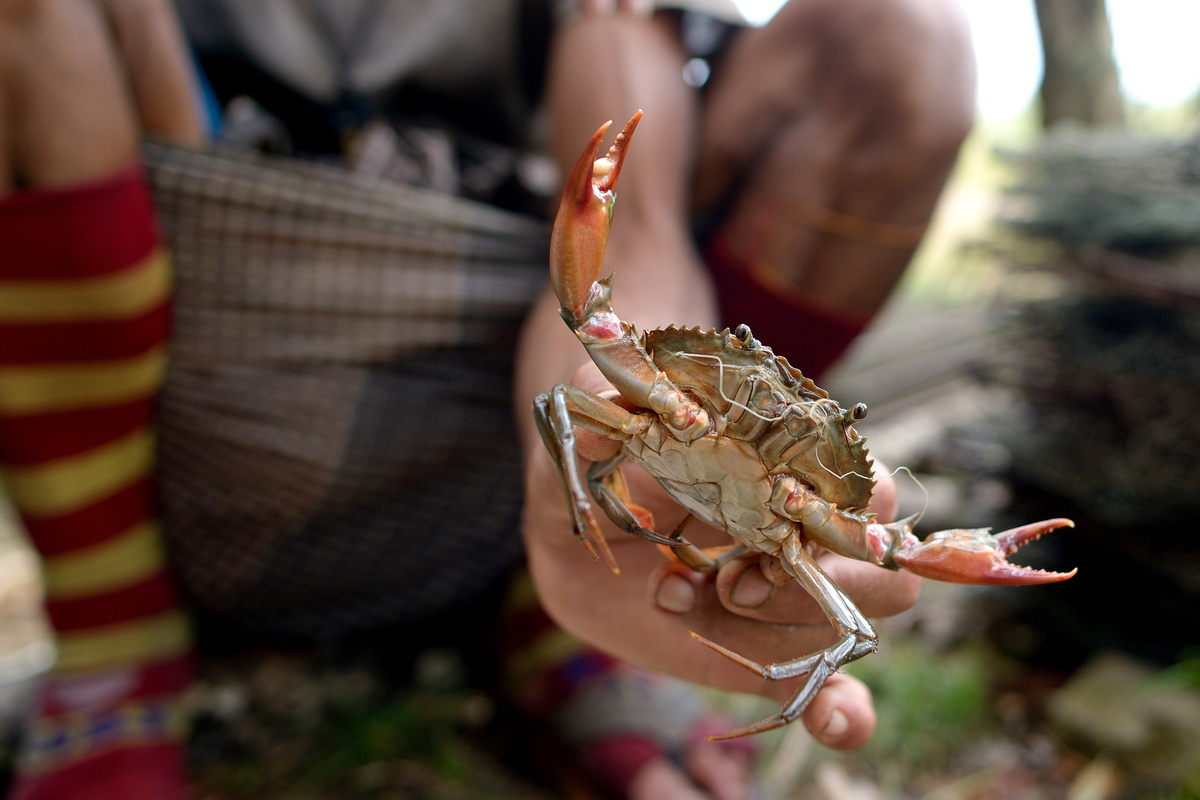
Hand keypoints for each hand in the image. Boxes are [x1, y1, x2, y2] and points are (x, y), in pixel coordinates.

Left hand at [523, 362, 920, 753]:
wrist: (572, 527)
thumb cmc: (601, 458)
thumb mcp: (596, 421)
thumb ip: (601, 412)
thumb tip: (601, 429)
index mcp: (782, 466)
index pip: (861, 489)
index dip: (833, 512)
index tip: (774, 521)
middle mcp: (800, 533)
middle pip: (878, 564)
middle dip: (820, 581)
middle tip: (732, 581)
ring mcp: (783, 599)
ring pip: (853, 624)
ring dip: (792, 629)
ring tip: (707, 601)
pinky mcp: (758, 653)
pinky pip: (827, 692)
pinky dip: (844, 714)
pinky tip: (834, 723)